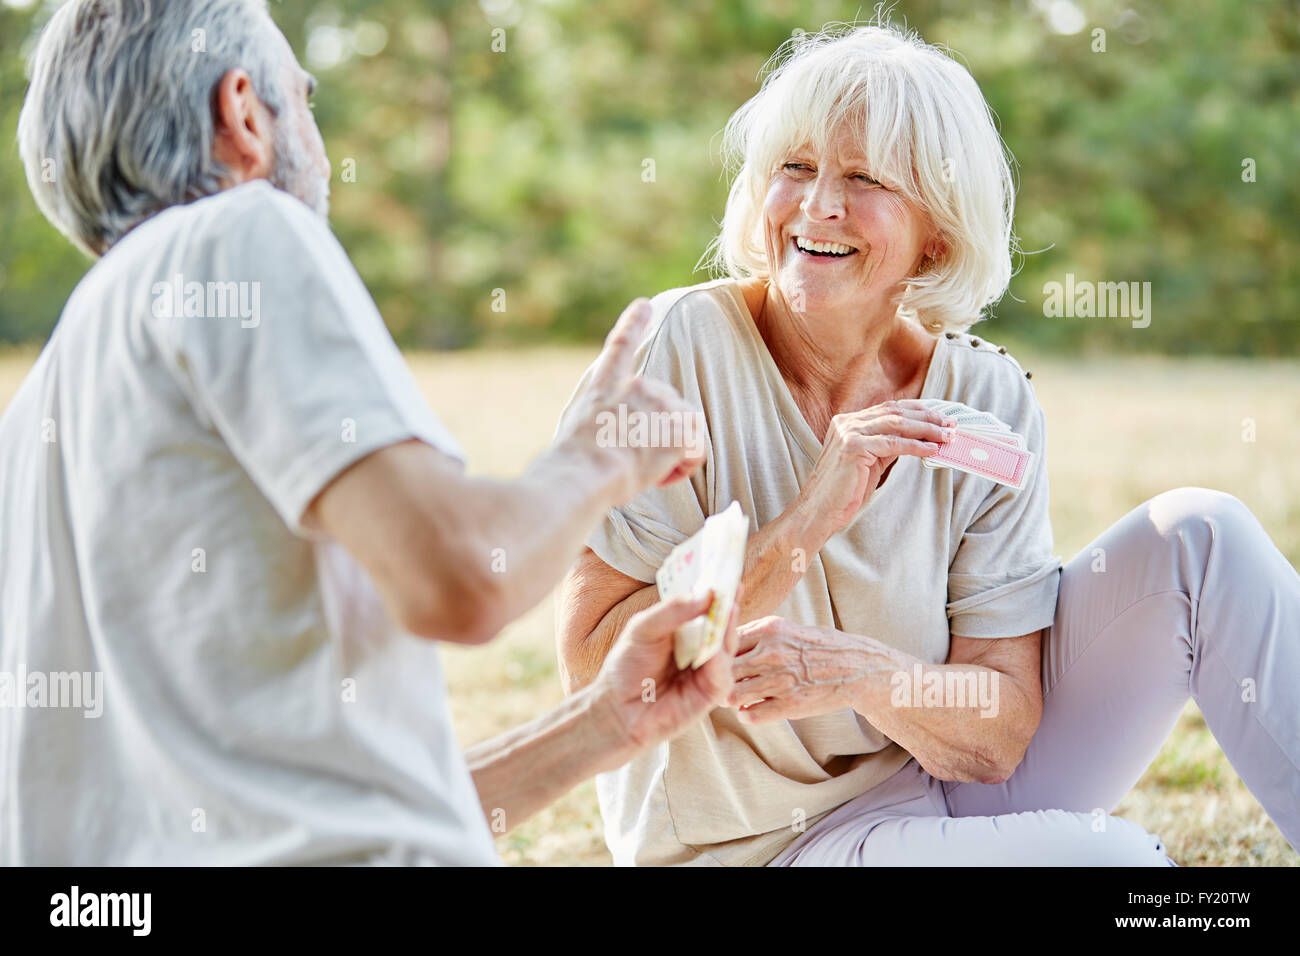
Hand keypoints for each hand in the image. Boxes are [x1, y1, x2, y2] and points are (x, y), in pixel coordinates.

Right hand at [553, 298, 705, 502]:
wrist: (585, 472)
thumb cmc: (571, 459)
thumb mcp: (572, 424)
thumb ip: (596, 409)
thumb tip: (606, 418)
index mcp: (605, 382)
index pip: (621, 343)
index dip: (634, 323)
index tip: (644, 305)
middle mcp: (637, 384)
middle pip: (665, 406)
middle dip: (657, 433)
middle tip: (629, 458)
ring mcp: (661, 403)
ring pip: (683, 428)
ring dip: (670, 451)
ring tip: (641, 467)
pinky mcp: (680, 427)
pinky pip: (695, 451)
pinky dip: (682, 466)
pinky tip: (659, 474)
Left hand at [590, 591, 739, 759]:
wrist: (617, 708)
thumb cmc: (627, 666)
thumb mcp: (644, 628)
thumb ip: (672, 611)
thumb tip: (705, 594)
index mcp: (686, 628)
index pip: (706, 606)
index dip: (717, 589)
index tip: (726, 570)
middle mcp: (701, 647)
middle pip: (722, 623)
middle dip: (728, 604)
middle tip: (733, 584)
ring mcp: (708, 670)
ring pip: (726, 646)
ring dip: (727, 628)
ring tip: (728, 608)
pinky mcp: (710, 693)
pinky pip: (722, 674)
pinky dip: (719, 662)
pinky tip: (713, 653)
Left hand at [727, 615, 894, 723]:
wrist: (855, 667)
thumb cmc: (817, 646)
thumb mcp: (786, 628)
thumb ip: (756, 634)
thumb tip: (724, 644)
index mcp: (770, 629)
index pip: (725, 642)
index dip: (716, 654)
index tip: (715, 662)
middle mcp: (772, 653)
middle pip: (724, 669)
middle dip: (718, 678)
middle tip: (719, 683)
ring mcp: (780, 681)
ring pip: (732, 695)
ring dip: (729, 698)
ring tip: (734, 697)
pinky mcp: (790, 705)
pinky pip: (751, 715)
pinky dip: (745, 714)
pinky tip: (749, 710)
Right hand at [793, 400, 954, 541]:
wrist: (819, 511)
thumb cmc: (843, 492)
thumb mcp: (868, 462)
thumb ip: (886, 446)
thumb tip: (918, 439)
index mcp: (847, 422)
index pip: (889, 408)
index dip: (918, 410)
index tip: (941, 417)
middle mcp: (847, 422)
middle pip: (895, 411)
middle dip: (927, 417)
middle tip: (951, 424)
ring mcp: (849, 433)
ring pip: (897, 424)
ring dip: (927, 429)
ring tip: (947, 436)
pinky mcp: (854, 447)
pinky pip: (893, 443)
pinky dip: (916, 446)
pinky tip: (932, 450)